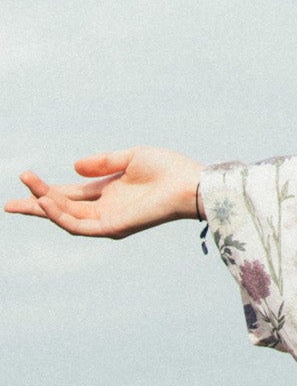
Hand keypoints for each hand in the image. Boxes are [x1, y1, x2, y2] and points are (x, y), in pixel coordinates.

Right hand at [5, 149, 204, 236]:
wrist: (190, 183)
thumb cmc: (168, 169)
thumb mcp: (131, 157)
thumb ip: (102, 162)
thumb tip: (74, 167)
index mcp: (106, 192)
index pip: (68, 194)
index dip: (45, 190)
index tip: (24, 179)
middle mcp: (103, 209)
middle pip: (61, 209)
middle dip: (35, 205)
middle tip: (8, 203)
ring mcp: (107, 220)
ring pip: (66, 217)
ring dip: (46, 206)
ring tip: (30, 191)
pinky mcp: (113, 228)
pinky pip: (80, 225)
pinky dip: (62, 215)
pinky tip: (48, 202)